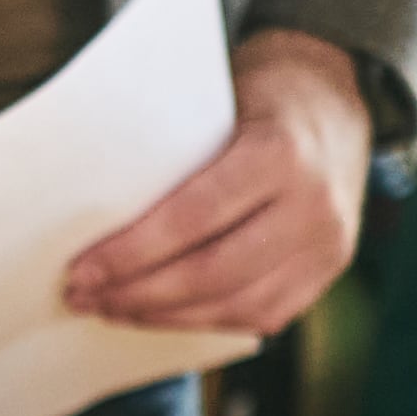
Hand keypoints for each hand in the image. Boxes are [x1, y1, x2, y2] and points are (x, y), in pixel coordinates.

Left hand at [65, 29, 374, 335]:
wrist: (336, 94)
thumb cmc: (257, 94)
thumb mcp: (216, 101)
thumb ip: (173, 156)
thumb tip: (93, 216)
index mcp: (279, 152)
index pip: (193, 217)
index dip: (131, 253)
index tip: (80, 269)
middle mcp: (313, 203)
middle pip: (213, 272)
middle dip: (138, 293)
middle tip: (83, 297)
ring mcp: (329, 243)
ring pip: (237, 305)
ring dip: (166, 316)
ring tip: (113, 309)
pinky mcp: (331, 268)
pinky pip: (265, 315)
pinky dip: (208, 321)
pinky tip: (165, 315)